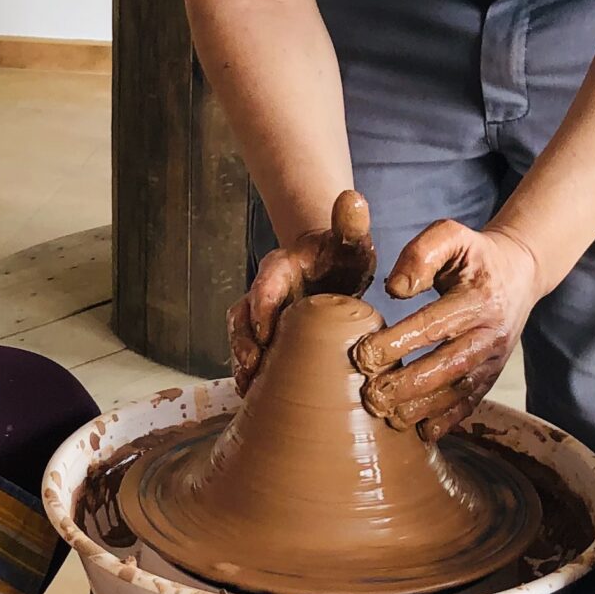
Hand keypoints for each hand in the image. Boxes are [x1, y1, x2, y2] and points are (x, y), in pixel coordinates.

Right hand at [229, 189, 376, 390]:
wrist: (331, 263)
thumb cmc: (342, 252)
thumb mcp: (351, 238)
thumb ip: (351, 222)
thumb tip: (353, 197)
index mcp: (282, 267)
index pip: (266, 283)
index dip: (262, 306)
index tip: (265, 330)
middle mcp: (266, 291)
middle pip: (243, 315)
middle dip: (244, 342)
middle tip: (252, 367)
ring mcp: (264, 315)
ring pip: (241, 337)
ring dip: (242, 362)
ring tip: (249, 387)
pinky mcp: (268, 335)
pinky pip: (251, 354)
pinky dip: (251, 374)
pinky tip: (257, 396)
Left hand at [351, 220, 543, 441]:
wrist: (520, 273)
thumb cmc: (474, 255)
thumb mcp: (452, 235)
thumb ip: (422, 252)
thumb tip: (395, 289)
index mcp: (478, 298)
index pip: (433, 325)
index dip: (397, 343)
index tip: (362, 354)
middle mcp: (490, 333)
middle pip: (447, 366)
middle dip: (406, 385)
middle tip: (370, 396)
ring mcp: (495, 358)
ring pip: (459, 390)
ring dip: (423, 409)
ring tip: (388, 418)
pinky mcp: (493, 374)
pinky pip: (473, 402)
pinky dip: (448, 421)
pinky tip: (422, 433)